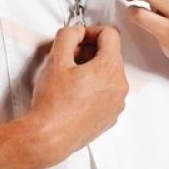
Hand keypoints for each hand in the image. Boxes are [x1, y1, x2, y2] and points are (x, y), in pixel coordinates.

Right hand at [26, 24, 128, 165]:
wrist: (49, 137)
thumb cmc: (52, 103)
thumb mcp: (56, 59)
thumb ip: (68, 35)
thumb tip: (77, 32)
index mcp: (110, 68)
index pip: (110, 34)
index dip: (90, 31)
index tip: (77, 39)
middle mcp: (120, 86)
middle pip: (110, 55)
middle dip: (90, 51)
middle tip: (68, 58)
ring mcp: (117, 104)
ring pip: (109, 74)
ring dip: (92, 70)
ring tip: (70, 79)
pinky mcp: (110, 117)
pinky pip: (107, 93)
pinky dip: (94, 88)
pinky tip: (75, 95)